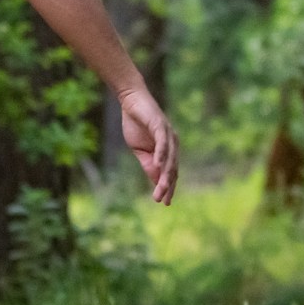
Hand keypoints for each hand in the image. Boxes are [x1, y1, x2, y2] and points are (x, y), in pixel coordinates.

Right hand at [118, 87, 178, 203]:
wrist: (131, 102)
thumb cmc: (136, 124)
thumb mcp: (140, 150)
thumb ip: (148, 163)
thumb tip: (155, 179)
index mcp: (167, 150)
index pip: (170, 172)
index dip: (168, 187)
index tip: (164, 202)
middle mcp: (172, 143)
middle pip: (172, 169)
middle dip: (167, 186)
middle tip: (163, 200)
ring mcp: (168, 134)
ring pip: (169, 159)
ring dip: (165, 175)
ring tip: (161, 189)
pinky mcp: (161, 126)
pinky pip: (163, 143)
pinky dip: (161, 155)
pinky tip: (159, 166)